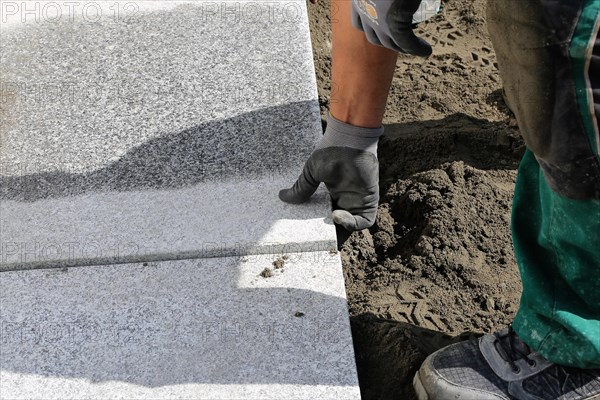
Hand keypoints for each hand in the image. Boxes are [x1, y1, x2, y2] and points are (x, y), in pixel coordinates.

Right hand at [279, 115, 381, 231]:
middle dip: (329, 236)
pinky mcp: (369, 201)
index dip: (319, 228)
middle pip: (339, 226)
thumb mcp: (311, 172)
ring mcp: (358, 201)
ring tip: (325, 226)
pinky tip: (336, 216)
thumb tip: (282, 197)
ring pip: (351, 227)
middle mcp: (346, 200)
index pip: (326, 217)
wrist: (349, 139)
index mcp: (332, 194)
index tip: (307, 233)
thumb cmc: (332, 150)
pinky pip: (364, 221)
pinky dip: (352, 224)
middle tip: (315, 240)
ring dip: (340, 232)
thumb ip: (301, 187)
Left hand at [351, 0, 431, 56]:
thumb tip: (397, 2)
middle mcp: (364, 8)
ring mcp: (377, 18)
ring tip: (415, 47)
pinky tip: (426, 50)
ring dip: (402, 47)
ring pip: (389, 42)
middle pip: (373, 35)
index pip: (359, 21)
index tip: (381, 31)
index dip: (370, 28)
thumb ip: (384, 0)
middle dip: (386, 41)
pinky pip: (406, 43)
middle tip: (400, 42)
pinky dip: (417, 49)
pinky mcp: (393, 23)